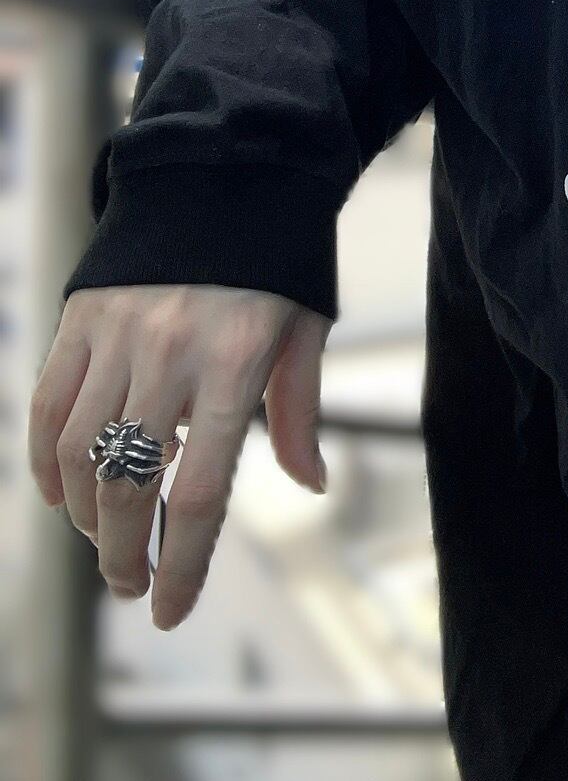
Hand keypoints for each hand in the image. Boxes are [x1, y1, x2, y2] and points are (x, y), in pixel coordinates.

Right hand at [28, 285, 330, 628]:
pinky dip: (47, 463)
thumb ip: (301, 412)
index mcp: (239, 361)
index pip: (201, 491)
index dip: (183, 563)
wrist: (227, 169)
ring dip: (86, 517)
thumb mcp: (306, 330)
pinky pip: (48, 407)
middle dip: (124, 553)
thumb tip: (308, 485)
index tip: (171, 610)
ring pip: (80, 453)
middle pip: (128, 483)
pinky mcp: (80, 318)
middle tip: (132, 586)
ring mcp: (117, 334)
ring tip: (108, 545)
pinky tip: (63, 495)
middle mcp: (171, 351)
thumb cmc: (278, 260)